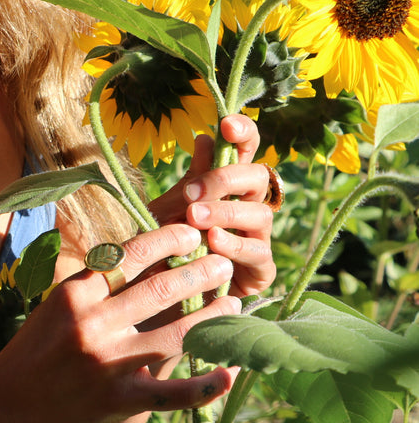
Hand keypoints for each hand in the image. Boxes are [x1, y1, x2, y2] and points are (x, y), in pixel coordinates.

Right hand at [0, 224, 240, 422]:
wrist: (2, 406)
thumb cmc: (32, 351)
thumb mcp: (55, 307)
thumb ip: (95, 286)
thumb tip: (147, 259)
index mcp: (74, 293)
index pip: (131, 255)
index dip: (169, 240)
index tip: (192, 234)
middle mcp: (92, 324)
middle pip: (162, 289)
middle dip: (201, 272)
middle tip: (223, 263)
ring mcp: (107, 364)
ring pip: (177, 334)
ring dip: (213, 316)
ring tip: (232, 303)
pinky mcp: (118, 401)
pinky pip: (173, 394)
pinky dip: (205, 385)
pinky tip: (229, 374)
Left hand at [149, 115, 275, 296]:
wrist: (161, 297)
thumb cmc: (168, 246)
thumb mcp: (171, 209)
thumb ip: (193, 178)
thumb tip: (205, 138)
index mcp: (231, 187)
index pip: (247, 151)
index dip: (243, 133)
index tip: (226, 124)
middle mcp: (250, 208)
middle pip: (258, 178)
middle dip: (226, 179)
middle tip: (192, 192)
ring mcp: (258, 239)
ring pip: (260, 214)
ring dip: (227, 213)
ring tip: (195, 218)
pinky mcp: (260, 271)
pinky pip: (257, 253)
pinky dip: (235, 246)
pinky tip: (213, 242)